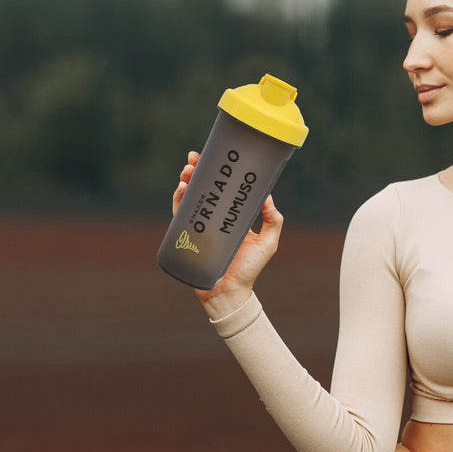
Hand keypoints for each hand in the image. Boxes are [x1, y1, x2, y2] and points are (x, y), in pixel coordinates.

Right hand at [173, 151, 283, 317]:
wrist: (229, 294)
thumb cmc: (251, 270)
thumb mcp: (269, 242)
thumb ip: (273, 220)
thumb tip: (267, 196)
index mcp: (234, 215)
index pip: (226, 188)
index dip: (220, 172)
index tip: (218, 157)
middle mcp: (216, 217)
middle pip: (205, 188)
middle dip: (198, 170)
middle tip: (194, 158)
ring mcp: (201, 226)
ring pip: (191, 197)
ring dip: (187, 181)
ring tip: (187, 170)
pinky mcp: (188, 237)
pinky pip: (180, 215)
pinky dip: (178, 200)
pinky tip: (181, 190)